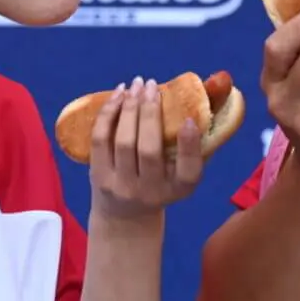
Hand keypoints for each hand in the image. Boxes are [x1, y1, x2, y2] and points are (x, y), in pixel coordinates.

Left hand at [87, 76, 202, 220]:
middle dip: (150, 112)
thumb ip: (192, 146)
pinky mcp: (98, 177)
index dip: (189, 145)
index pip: (188, 172)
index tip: (188, 119)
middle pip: (149, 150)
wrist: (125, 216)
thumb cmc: (161, 183)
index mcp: (179, 189)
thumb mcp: (182, 173)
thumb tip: (201, 102)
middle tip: (152, 85)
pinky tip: (118, 95)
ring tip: (135, 85)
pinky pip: (101, 140)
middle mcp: (150, 192)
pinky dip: (109, 114)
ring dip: (129, 108)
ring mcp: (121, 186)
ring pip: (123, 141)